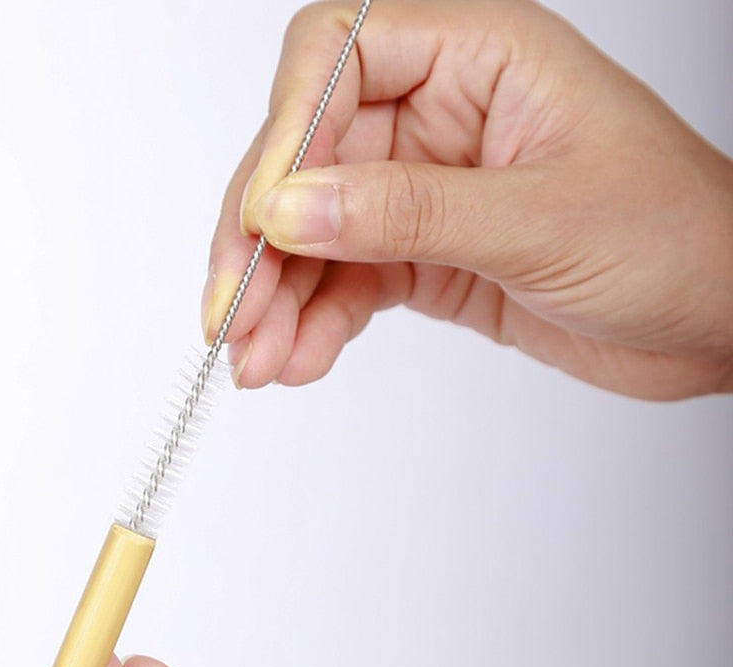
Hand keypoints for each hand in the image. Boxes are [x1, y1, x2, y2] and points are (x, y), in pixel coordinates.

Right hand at [203, 0, 732, 398]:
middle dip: (260, 241)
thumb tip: (291, 210)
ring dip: (275, 298)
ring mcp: (423, 189)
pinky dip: (313, 323)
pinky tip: (295, 360)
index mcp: (475, 57)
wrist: (719, 321)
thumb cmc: (676, 239)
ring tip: (255, 361)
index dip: (285, 136)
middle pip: (303, 158)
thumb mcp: (541, 220)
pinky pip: (344, 283)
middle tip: (230, 315)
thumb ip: (409, 212)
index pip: (334, 58)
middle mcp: (436, 114)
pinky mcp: (422, 255)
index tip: (266, 222)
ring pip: (314, 232)